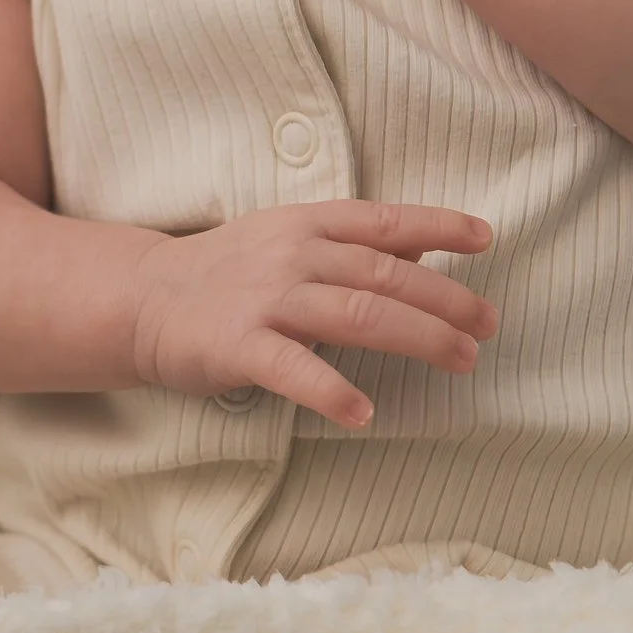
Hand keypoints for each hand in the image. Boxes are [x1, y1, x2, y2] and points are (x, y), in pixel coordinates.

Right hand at [129, 200, 497, 427]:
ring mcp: (265, 299)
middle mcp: (291, 255)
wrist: (144, 298)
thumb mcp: (289, 238)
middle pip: (383, 274)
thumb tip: (428, 248)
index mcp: (307, 224)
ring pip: (356, 314)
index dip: (437, 225)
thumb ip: (352, 244)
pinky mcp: (237, 345)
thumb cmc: (228, 271)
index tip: (485, 238)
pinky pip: (293, 369)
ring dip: (417, 337)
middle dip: (445, 300)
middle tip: (488, 326)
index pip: (382, 220)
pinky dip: (331, 390)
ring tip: (461, 360)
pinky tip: (363, 412)